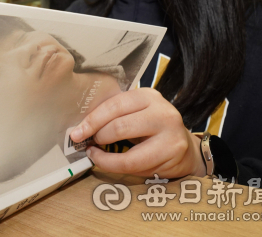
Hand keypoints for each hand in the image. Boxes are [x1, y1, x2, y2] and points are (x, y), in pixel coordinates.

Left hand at [69, 88, 205, 178]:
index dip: (92, 120)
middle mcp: (161, 111)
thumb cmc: (151, 129)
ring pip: (128, 152)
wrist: (185, 148)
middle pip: (119, 126)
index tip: (76, 132)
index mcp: (147, 95)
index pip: (113, 105)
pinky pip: (136, 166)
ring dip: (104, 156)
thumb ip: (114, 114)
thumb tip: (81, 124)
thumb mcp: (136, 113)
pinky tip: (107, 162)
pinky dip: (115, 166)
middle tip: (87, 142)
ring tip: (95, 153)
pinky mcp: (172, 154)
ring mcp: (170, 133)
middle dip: (97, 136)